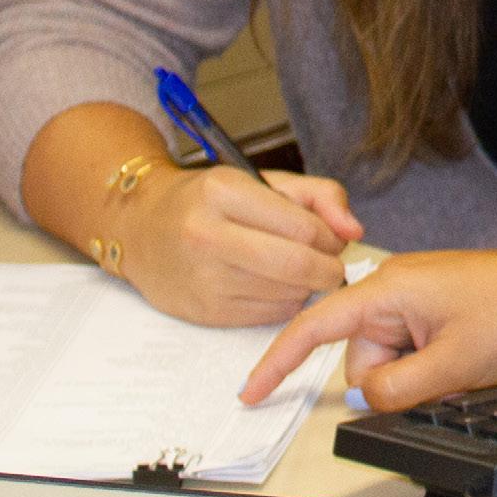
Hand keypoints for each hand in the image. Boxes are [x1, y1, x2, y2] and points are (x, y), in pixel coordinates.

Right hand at [121, 165, 362, 326]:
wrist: (141, 227)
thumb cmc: (210, 200)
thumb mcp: (264, 181)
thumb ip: (320, 196)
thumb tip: (355, 231)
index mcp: (224, 192)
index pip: (304, 227)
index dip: (331, 238)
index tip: (332, 239)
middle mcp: (208, 236)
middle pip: (297, 266)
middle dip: (329, 270)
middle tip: (331, 265)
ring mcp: (204, 278)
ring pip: (287, 294)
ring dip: (307, 287)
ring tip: (297, 269)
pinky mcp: (204, 312)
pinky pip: (268, 316)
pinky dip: (284, 302)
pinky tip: (273, 284)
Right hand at [241, 245, 496, 409]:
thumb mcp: (453, 364)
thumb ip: (398, 388)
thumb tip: (366, 397)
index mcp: (388, 288)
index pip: (315, 324)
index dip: (279, 361)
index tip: (251, 391)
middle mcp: (393, 287)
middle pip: (359, 356)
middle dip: (391, 380)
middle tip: (443, 373)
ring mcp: (413, 298)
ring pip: (386, 360)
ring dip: (416, 375)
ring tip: (461, 362)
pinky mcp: (430, 308)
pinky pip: (410, 350)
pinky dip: (429, 366)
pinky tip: (463, 358)